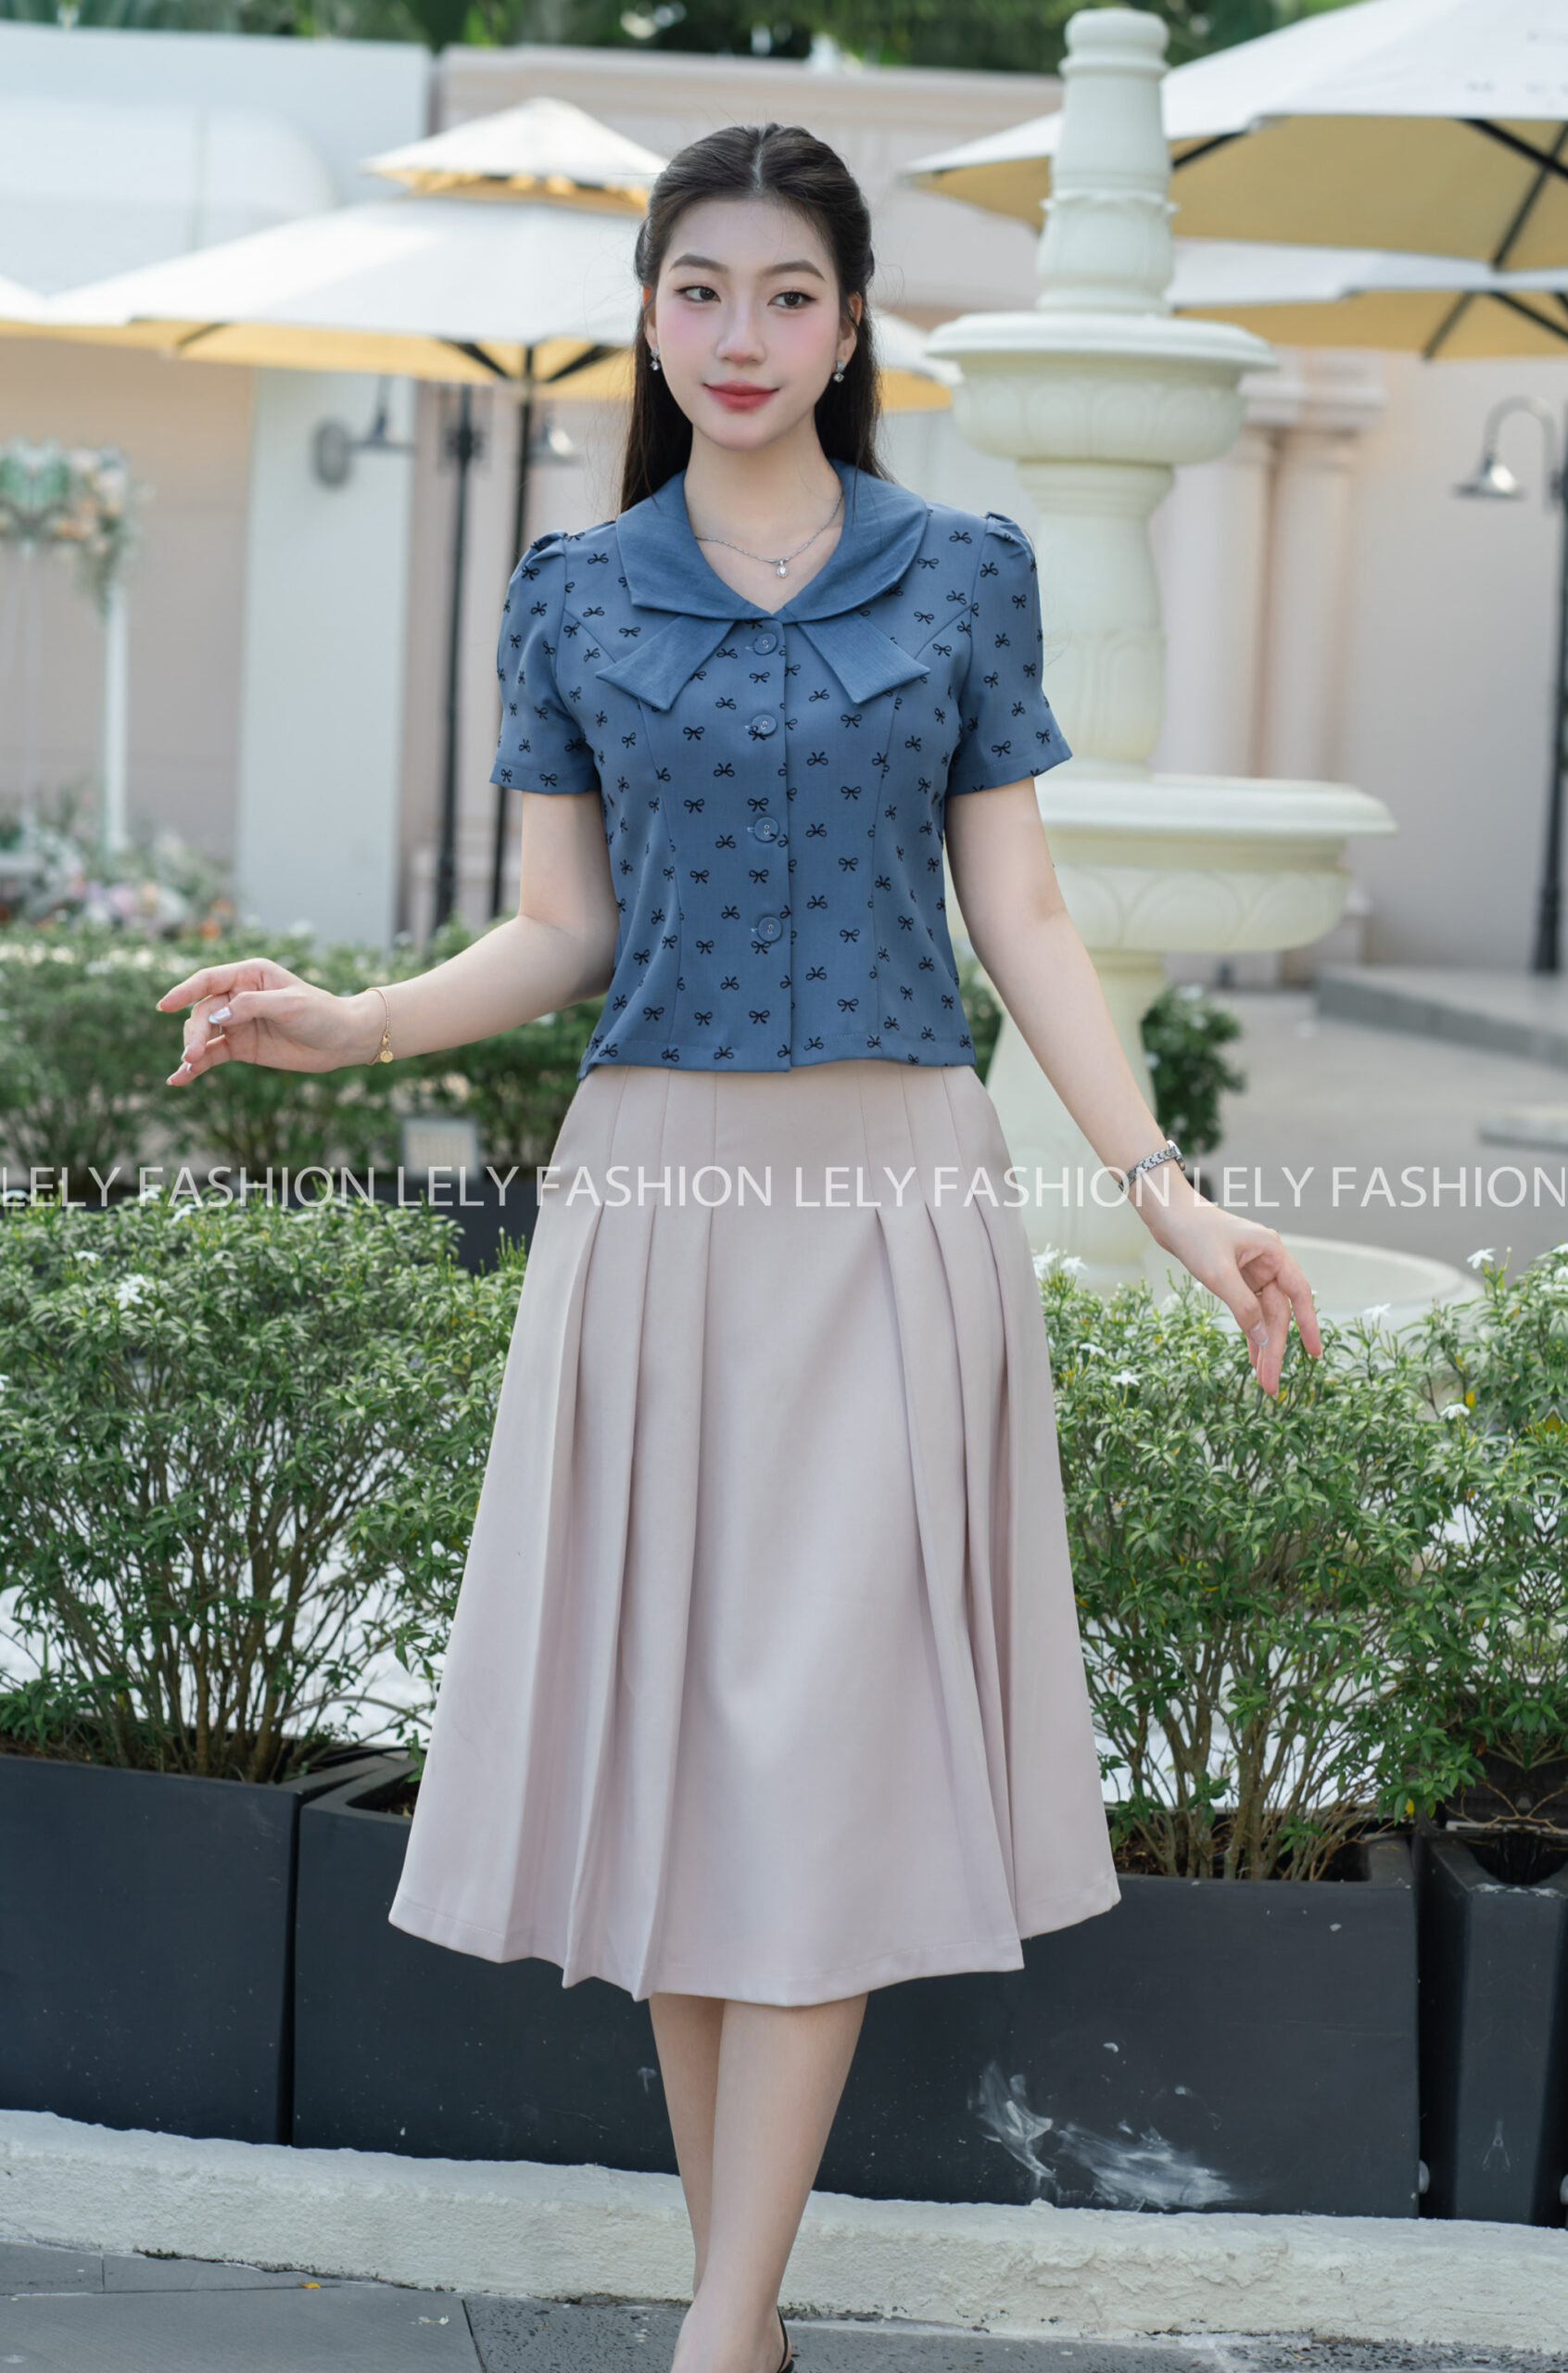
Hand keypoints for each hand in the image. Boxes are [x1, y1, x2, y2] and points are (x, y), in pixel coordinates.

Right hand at [155, 958, 380, 1085]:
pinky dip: (196, 1067)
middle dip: (195, 1032)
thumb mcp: (290, 1005)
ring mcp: (237, 1023)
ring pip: (203, 1034)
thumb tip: (216, 1017)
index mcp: (250, 975)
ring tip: (188, 1065)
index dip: (184, 991)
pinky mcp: (241, 1047)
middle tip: (192, 1053)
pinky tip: (179, 1079)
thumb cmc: (321, 1013)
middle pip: (204, 1012)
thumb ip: (252, 1006)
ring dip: (192, 1049)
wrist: (342, 1041)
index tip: (164, 1005)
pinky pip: (212, 1056)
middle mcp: (238, 997)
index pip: (209, 980)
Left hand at [1139, 1186, 1322, 1397]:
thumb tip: (1263, 1337)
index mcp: (1272, 1251)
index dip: (1309, 1325)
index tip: (1314, 1354)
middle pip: (1278, 1312)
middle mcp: (1268, 1262)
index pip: (1299, 1293)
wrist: (1168, 1216)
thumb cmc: (1194, 1234)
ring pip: (1263, 1316)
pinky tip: (1253, 1357)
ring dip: (1262, 1346)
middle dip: (1275, 1348)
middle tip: (1271, 1384)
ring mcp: (1252, 1271)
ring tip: (1263, 1380)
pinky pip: (1248, 1311)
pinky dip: (1250, 1333)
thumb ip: (1242, 1305)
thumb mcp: (1218, 1273)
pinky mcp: (1236, 1278)